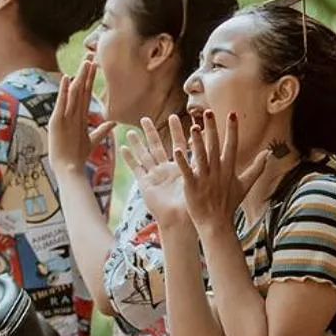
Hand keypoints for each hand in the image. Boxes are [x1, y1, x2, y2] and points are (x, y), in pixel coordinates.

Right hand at [49, 52, 115, 170]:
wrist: (68, 168)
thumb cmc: (78, 155)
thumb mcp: (93, 140)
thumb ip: (102, 130)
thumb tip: (114, 122)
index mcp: (79, 116)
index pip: (86, 93)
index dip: (91, 79)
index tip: (96, 65)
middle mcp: (71, 113)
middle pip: (80, 89)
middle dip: (85, 73)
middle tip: (90, 56)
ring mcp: (63, 116)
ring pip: (73, 93)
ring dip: (78, 78)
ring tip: (84, 64)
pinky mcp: (56, 122)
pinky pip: (61, 104)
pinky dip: (63, 92)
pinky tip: (66, 79)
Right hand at [121, 115, 195, 229]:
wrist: (181, 219)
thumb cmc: (194, 202)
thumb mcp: (198, 177)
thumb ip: (201, 160)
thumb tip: (211, 144)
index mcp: (181, 168)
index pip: (178, 144)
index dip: (176, 131)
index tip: (173, 116)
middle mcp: (166, 170)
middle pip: (156, 147)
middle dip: (150, 133)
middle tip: (144, 118)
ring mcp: (154, 177)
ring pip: (144, 156)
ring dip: (137, 144)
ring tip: (130, 131)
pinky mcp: (145, 184)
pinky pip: (136, 169)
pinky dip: (129, 158)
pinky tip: (123, 148)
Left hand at [176, 110, 272, 232]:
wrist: (217, 224)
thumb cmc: (229, 204)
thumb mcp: (245, 185)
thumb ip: (257, 168)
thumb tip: (268, 153)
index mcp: (229, 169)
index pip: (232, 145)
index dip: (232, 130)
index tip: (232, 114)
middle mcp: (218, 172)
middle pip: (215, 146)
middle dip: (212, 129)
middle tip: (208, 112)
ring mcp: (205, 179)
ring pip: (201, 157)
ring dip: (197, 142)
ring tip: (193, 126)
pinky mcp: (192, 187)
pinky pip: (187, 172)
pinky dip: (183, 162)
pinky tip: (177, 150)